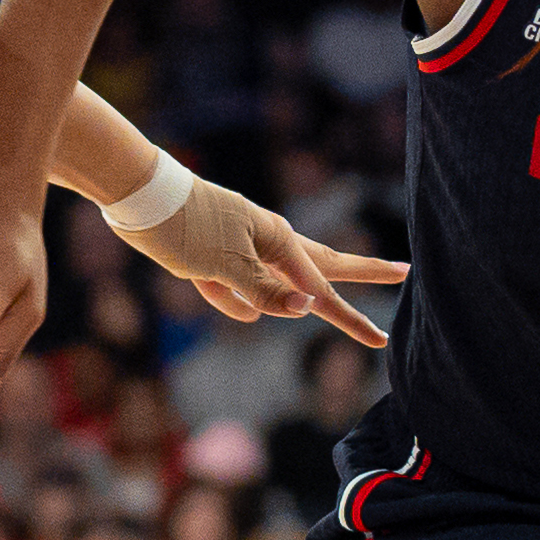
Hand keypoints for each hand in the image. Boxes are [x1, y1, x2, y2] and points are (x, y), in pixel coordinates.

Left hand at [119, 179, 405, 350]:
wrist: (139, 198)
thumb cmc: (186, 228)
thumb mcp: (226, 267)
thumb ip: (266, 292)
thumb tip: (308, 309)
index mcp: (279, 242)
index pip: (324, 288)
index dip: (351, 320)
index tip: (381, 341)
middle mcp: (271, 243)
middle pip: (322, 270)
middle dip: (359, 275)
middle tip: (400, 272)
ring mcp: (249, 250)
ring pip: (263, 291)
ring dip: (237, 296)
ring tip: (201, 270)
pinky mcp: (225, 258)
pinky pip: (231, 293)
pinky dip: (216, 293)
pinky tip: (195, 277)